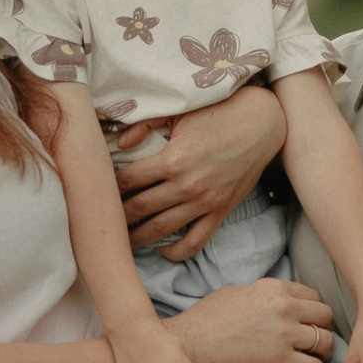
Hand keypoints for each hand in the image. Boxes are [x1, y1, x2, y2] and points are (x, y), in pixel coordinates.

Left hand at [114, 89, 285, 261]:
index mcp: (173, 159)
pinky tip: (160, 249)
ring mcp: (204, 202)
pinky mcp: (220, 211)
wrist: (263, 124)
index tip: (99, 189)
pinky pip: (195, 241)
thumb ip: (147, 124)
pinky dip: (175, 251)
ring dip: (137, 237)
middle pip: (139, 208)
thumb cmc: (219, 112)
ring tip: (120, 240)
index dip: (109, 186)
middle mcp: (186, 185)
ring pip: (161, 229)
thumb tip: (122, 143)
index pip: (129, 180)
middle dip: (116, 216)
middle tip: (101, 219)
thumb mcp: (180, 111)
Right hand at [183, 276, 334, 362]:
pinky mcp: (281, 360)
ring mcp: (285, 333)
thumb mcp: (234, 293)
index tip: (309, 324)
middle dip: (322, 330)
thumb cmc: (206, 321)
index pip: (313, 297)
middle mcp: (284, 307)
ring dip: (322, 353)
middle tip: (315, 343)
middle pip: (325, 317)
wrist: (190, 345)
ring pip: (326, 342)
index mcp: (274, 288)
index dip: (313, 313)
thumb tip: (271, 300)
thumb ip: (260, 295)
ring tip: (312, 360)